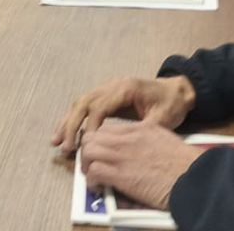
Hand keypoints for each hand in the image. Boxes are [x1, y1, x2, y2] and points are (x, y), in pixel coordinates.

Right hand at [51, 76, 195, 155]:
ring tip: (56, 141)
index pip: (99, 107)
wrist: (177, 90)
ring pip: (80, 103)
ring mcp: (107, 88)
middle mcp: (112, 85)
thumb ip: (143, 130)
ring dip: (67, 122)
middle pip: (83, 103)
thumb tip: (124, 147)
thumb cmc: (171, 104)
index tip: (85, 145)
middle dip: (71, 125)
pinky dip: (73, 118)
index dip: (90, 126)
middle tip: (64, 146)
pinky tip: (65, 132)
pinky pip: (84, 105)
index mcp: (125, 89)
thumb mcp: (163, 119)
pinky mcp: (106, 95)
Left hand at [81, 121, 205, 209]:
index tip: (102, 154)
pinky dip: (92, 181)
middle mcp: (127, 138)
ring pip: (88, 151)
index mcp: (139, 129)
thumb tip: (140, 150)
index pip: (107, 129)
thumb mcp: (166, 141)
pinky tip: (100, 187)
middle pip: (92, 137)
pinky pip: (93, 172)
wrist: (193, 177)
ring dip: (87, 165)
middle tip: (93, 165)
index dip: (99, 142)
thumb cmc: (185, 164)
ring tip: (95, 177)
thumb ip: (149, 140)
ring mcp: (122, 155)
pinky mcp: (120, 174)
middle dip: (88, 152)